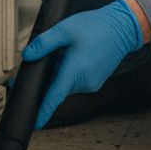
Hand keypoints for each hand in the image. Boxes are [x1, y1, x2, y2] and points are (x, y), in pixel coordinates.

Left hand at [23, 0, 143, 128]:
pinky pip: (77, 82)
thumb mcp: (65, 29)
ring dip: (60, 75)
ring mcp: (92, 83)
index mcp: (75, 70)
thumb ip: (44, 43)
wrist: (123, 27)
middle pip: (58, 88)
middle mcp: (85, 82)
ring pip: (67, 85)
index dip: (43, 111)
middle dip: (46, 81)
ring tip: (64, 54)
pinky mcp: (96, 81)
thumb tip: (27, 56)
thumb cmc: (96, 26)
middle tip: (41, 63)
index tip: (35, 123)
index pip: (55, 96)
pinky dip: (70, 74)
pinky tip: (74, 57)